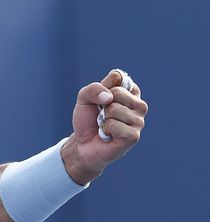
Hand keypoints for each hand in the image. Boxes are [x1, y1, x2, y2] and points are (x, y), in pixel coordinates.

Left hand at [61, 70, 147, 184]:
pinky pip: (115, 125)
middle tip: (102, 115)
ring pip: (115, 109)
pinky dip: (105, 129)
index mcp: (131, 91)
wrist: (82, 144)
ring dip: (103, 119)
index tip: (101, 100)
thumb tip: (109, 97)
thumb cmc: (88, 120)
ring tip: (105, 126)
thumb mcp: (84, 98)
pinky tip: (108, 135)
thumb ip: (93, 89)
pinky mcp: (134, 136)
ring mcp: (139, 121)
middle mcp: (139, 105)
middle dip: (102, 104)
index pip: (118, 77)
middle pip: (117, 92)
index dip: (103, 88)